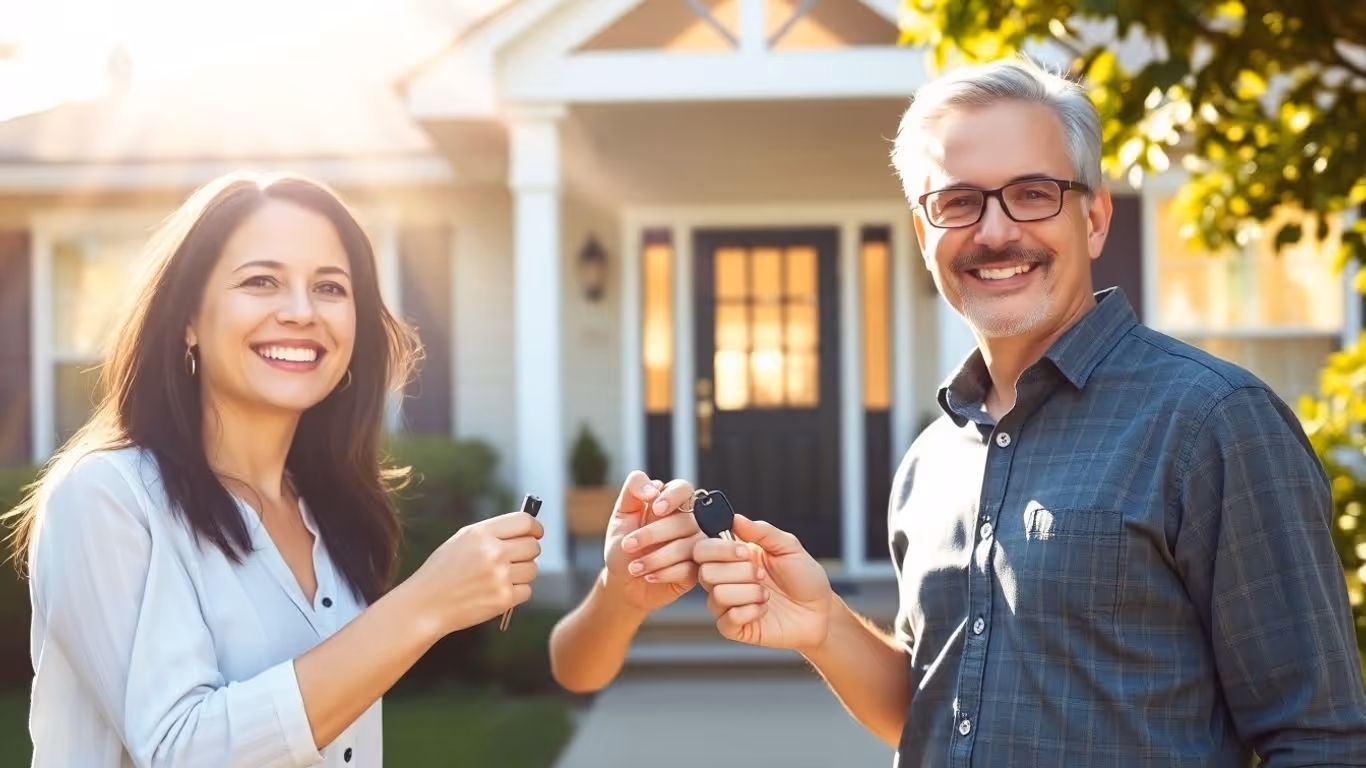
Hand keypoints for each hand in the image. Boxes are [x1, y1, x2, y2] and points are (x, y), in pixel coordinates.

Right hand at [410, 510, 543, 634]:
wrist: (425, 605)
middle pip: (533, 546)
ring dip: (523, 573)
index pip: (525, 522)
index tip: (536, 534)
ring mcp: (499, 577)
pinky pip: (527, 591)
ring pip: (533, 569)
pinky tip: (497, 592)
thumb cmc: (443, 571)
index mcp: (481, 533)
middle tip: (515, 559)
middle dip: (528, 552)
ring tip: (501, 577)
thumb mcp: (462, 541)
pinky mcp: (503, 599)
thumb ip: (493, 533)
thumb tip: (528, 530)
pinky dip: (516, 592)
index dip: (535, 528)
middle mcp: (492, 552)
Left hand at [602, 471, 703, 612]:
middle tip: (627, 545)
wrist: (622, 582)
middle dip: (652, 534)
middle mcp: (688, 522)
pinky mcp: (697, 570)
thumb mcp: (621, 514)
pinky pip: (690, 568)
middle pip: (684, 521)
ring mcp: (696, 546)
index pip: (683, 489)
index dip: (673, 496)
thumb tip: (653, 487)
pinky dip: (665, 573)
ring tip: (634, 567)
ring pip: (689, 546)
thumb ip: (633, 489)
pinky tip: (649, 576)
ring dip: (656, 558)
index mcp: (672, 503)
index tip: (655, 509)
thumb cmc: (623, 546)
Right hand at [695, 514, 832, 651]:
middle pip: (705, 573)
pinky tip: (764, 609)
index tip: (746, 552)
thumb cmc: (804, 578)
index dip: (720, 550)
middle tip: (762, 575)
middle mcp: (725, 580)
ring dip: (748, 593)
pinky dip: (750, 612)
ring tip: (766, 594)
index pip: (703, 549)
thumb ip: (762, 531)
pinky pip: (727, 620)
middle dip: (739, 572)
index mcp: (732, 557)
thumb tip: (735, 518)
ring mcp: (728, 605)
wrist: (820, 610)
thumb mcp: (788, 546)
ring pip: (717, 596)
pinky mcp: (735, 628)